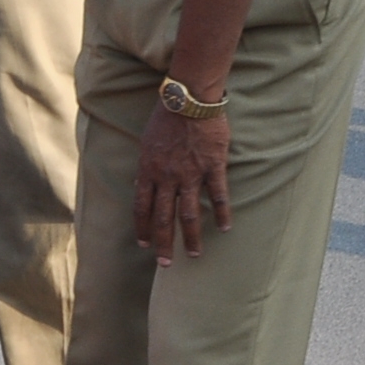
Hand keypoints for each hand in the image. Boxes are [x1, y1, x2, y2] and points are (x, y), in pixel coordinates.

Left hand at [134, 107, 231, 262]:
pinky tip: (224, 228)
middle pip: (163, 218)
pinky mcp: (213, 166)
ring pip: (189, 214)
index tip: (144, 245)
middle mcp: (167, 177)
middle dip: (163, 243)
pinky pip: (218, 196)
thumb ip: (146, 166)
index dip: (142, 228)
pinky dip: (221, 214)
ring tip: (194, 255)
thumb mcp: (146, 143)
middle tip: (165, 264)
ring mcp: (191, 173)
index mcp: (148, 171)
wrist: (189, 100)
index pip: (141, 207)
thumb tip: (139, 184)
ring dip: (191, 237)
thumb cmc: (166, 119)